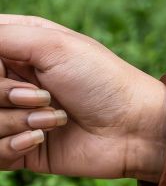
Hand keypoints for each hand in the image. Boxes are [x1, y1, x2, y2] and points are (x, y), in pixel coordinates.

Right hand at [0, 15, 165, 180]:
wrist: (132, 128)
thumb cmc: (101, 78)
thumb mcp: (55, 46)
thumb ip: (7, 37)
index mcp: (21, 46)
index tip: (9, 68)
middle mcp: (13, 78)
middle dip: (6, 96)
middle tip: (43, 96)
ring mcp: (13, 113)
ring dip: (17, 122)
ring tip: (54, 118)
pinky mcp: (15, 148)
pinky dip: (14, 145)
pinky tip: (41, 139)